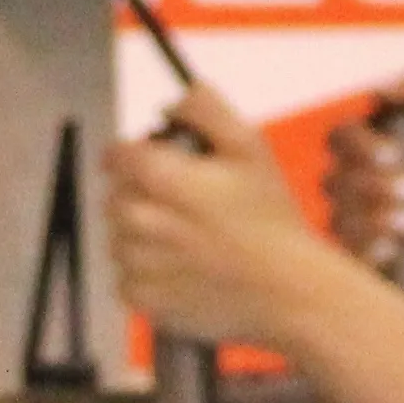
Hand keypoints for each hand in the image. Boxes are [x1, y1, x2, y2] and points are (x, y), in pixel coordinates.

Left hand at [104, 87, 340, 347]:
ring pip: (118, 239)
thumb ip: (207, 110)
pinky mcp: (144, 300)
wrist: (288, 291)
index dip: (133, 154)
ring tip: (188, 240)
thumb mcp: (250, 147)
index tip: (151, 161)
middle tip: (183, 205)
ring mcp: (139, 264)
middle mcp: (139, 221)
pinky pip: (126, 278)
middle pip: (115, 197)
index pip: (116, 156)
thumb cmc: (271, 219)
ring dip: (142, 236)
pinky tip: (183, 269)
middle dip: (140, 195)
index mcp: (160, 178)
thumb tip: (173, 102)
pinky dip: (146, 274)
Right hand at [326, 67, 403, 314]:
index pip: (341, 136)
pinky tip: (397, 249)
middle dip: (374, 185)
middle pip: (333, 177)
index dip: (358, 145)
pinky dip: (368, 246)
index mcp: (390, 144)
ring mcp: (371, 223)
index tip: (393, 155)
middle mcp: (374, 181)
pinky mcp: (373, 260)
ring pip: (337, 215)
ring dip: (376, 216)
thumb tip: (379, 81)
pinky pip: (344, 253)